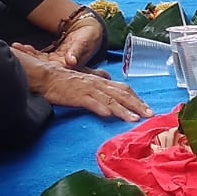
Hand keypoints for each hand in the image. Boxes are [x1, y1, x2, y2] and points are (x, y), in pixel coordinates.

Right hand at [34, 58, 152, 120]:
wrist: (47, 77)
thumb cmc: (65, 80)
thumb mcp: (85, 78)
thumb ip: (97, 78)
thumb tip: (108, 78)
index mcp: (101, 81)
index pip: (124, 89)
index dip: (137, 99)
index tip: (147, 109)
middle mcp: (98, 84)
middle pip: (122, 94)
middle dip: (137, 105)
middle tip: (149, 114)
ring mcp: (88, 90)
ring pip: (110, 100)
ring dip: (123, 110)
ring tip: (134, 119)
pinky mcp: (77, 96)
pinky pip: (91, 102)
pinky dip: (100, 108)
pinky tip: (108, 115)